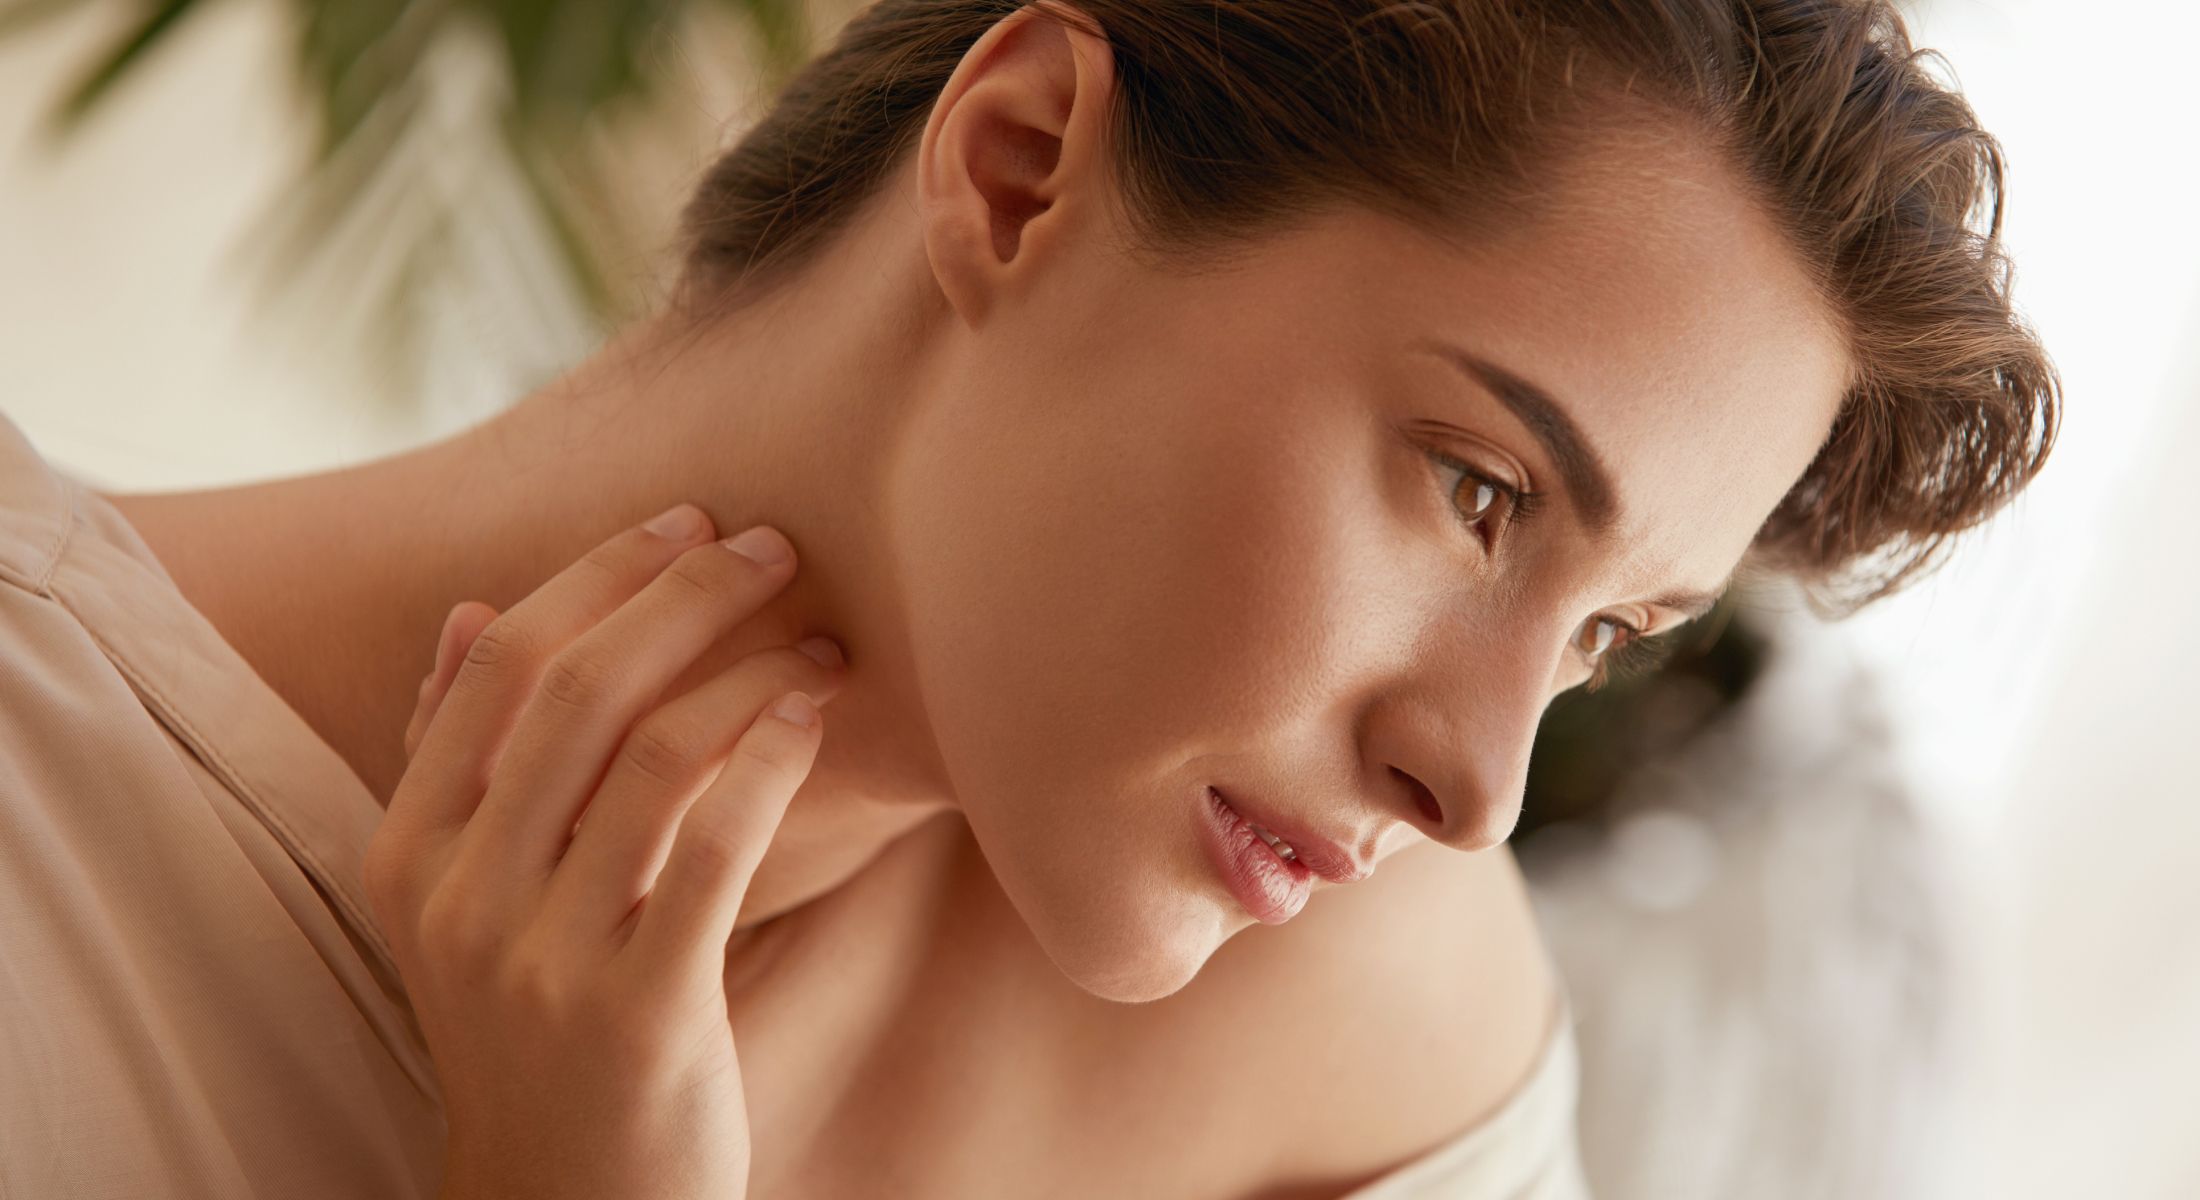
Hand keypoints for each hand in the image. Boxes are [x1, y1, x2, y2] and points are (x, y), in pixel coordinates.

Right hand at [364, 505, 845, 1199]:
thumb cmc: (535, 1028)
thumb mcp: (463, 903)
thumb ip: (458, 762)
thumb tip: (469, 610)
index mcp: (410, 855)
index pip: (499, 669)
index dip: (599, 576)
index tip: (688, 520)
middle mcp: (463, 899)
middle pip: (578, 690)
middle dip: (685, 592)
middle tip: (774, 545)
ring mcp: (545, 959)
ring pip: (654, 755)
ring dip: (749, 670)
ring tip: (821, 640)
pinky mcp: (641, 1010)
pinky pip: (716, 846)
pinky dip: (770, 757)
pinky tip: (814, 715)